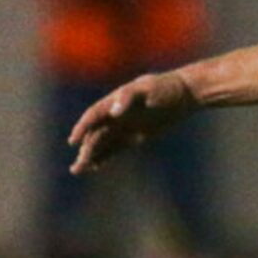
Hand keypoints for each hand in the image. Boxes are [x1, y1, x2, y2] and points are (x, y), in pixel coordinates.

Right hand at [68, 72, 196, 175]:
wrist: (184, 93)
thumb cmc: (165, 87)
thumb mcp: (148, 88)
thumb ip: (128, 97)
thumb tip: (113, 111)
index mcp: (114, 100)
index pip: (93, 115)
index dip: (82, 127)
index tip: (73, 140)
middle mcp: (115, 115)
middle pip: (95, 134)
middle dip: (86, 149)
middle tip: (78, 166)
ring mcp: (124, 126)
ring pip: (102, 143)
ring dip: (91, 155)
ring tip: (79, 170)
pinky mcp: (134, 136)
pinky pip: (115, 148)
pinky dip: (105, 156)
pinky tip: (96, 167)